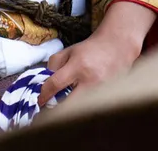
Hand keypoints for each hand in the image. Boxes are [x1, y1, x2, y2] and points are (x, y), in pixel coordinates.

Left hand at [37, 1, 154, 105]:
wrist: (117, 46)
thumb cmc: (90, 49)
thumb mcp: (69, 51)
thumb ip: (54, 64)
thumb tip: (45, 83)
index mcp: (78, 66)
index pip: (56, 84)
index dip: (44, 95)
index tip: (40, 101)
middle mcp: (91, 80)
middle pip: (69, 103)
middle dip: (57, 109)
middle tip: (49, 111)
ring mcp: (102, 90)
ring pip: (81, 109)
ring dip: (71, 111)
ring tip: (64, 110)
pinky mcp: (110, 96)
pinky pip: (93, 108)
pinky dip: (84, 110)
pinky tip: (79, 108)